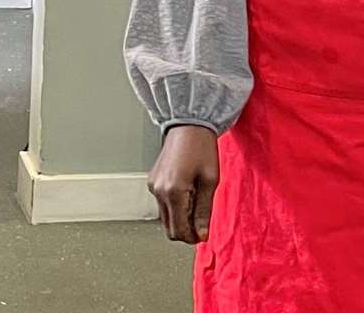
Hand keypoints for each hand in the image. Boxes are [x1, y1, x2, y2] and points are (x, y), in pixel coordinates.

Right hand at [149, 125, 219, 243]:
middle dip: (186, 230)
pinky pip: (162, 203)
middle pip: (169, 227)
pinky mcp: (153, 181)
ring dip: (180, 217)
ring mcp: (153, 186)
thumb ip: (204, 210)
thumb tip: (202, 233)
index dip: (191, 237)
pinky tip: (189, 193)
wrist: (189, 125)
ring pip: (165, 217)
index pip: (178, 230)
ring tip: (198, 203)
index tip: (203, 235)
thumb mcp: (211, 180)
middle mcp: (158, 191)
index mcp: (173, 192)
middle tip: (202, 223)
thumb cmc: (202, 147)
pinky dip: (175, 206)